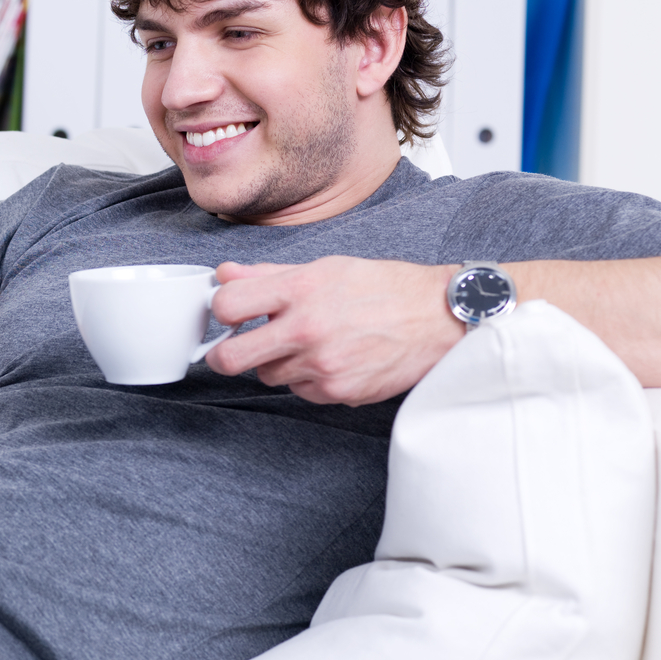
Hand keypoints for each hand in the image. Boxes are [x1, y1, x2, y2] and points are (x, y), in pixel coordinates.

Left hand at [204, 257, 462, 404]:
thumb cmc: (385, 289)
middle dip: (226, 354)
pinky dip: (308, 379)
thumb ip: (269, 274)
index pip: (227, 305)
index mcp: (301, 289)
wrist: (439, 318)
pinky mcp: (338, 391)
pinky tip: (331, 360)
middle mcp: (307, 328)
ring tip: (308, 344)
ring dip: (278, 363)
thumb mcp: (326, 268)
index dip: (221, 311)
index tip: (229, 314)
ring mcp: (321, 364)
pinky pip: (300, 391)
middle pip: (231, 358)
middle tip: (237, 347)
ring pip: (268, 376)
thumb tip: (225, 274)